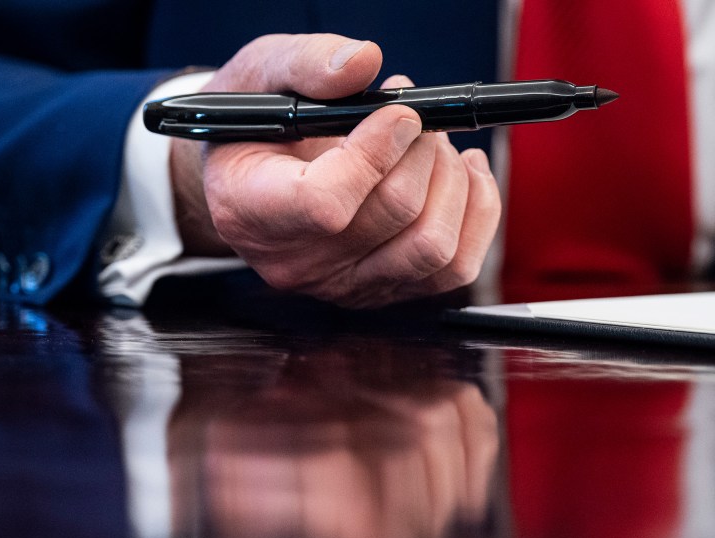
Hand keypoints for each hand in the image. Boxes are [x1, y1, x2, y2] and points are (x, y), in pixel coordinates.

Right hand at [170, 34, 501, 307]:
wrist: (249, 178)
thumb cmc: (253, 127)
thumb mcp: (257, 77)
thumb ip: (303, 62)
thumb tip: (363, 62)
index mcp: (251, 211)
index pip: (326, 204)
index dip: (376, 153)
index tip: (397, 112)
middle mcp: (296, 262)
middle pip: (394, 216)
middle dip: (421, 150)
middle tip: (411, 116)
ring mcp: (342, 285)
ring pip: (433, 248)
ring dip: (451, 180)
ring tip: (431, 143)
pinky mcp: (383, 290)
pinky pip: (454, 267)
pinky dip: (473, 211)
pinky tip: (458, 172)